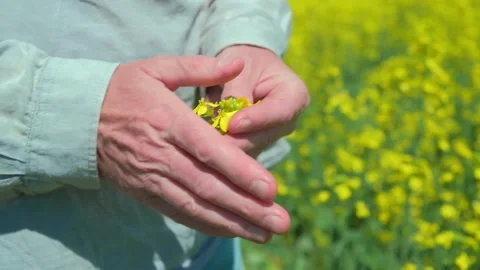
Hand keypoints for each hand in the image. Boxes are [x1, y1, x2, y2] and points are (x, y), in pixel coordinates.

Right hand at [96, 55, 289, 242]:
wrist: (75, 119)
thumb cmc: (120, 90)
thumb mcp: (156, 69)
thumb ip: (199, 68)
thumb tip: (238, 64)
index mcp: (168, 121)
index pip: (210, 151)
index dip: (241, 172)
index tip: (271, 189)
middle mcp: (162, 155)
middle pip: (209, 187)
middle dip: (247, 207)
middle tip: (281, 222)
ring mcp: (153, 178)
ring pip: (197, 206)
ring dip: (233, 223)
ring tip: (265, 233)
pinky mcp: (146, 192)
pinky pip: (179, 212)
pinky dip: (207, 224)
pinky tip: (231, 230)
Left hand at [206, 45, 309, 156]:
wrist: (245, 70)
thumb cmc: (245, 62)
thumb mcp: (240, 67)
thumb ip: (236, 90)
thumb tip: (228, 120)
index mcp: (295, 96)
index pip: (278, 112)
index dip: (255, 120)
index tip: (231, 124)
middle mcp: (288, 123)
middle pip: (261, 138)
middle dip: (234, 140)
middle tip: (206, 139)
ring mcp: (271, 139)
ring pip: (246, 150)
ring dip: (223, 146)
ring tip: (199, 139)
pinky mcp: (254, 149)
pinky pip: (236, 155)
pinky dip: (218, 150)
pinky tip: (200, 145)